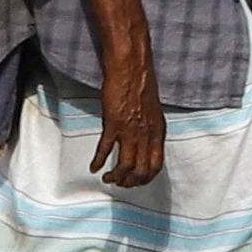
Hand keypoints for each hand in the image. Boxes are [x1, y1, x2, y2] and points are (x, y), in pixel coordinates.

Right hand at [91, 69, 167, 189]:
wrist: (131, 68)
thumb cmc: (141, 84)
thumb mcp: (152, 112)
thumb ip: (149, 129)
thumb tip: (143, 144)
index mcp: (158, 132)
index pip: (156, 166)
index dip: (145, 178)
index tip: (136, 182)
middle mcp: (146, 135)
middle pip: (141, 171)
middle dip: (130, 182)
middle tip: (121, 184)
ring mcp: (130, 131)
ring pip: (125, 166)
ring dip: (116, 177)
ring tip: (108, 179)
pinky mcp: (114, 124)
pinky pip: (106, 149)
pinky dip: (99, 160)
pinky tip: (94, 167)